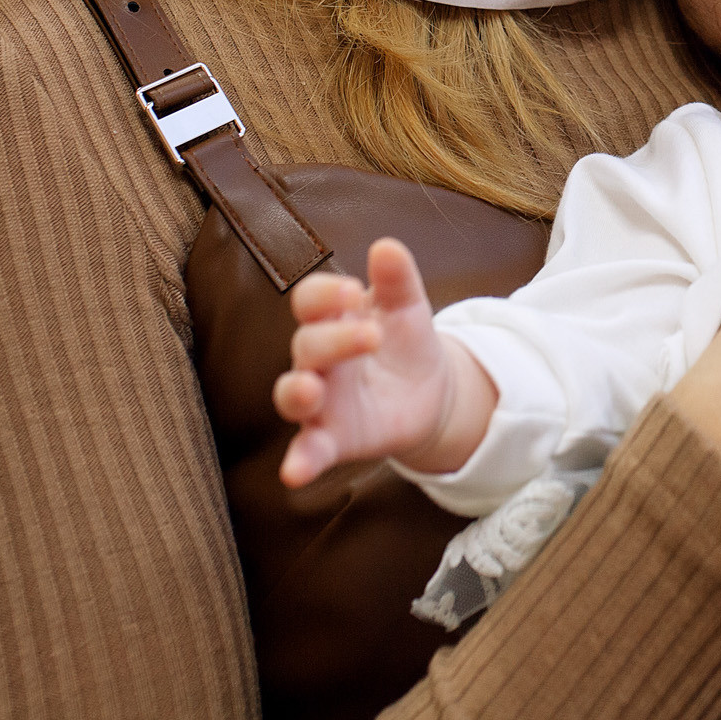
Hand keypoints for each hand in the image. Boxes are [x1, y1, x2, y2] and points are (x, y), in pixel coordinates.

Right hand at [272, 239, 494, 485]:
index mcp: (333, 318)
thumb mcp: (408, 308)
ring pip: (292, 394)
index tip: (353, 290)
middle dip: (333, 339)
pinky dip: (300, 460)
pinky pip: (308, 450)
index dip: (324, 293)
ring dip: (296, 392)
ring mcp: (322, 400)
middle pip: (307, 344)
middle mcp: (318, 359)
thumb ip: (398, 280)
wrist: (428, 390)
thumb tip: (387, 246)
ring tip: (309, 389)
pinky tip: (293, 473)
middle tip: (371, 336)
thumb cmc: (406, 341)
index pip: (310, 300)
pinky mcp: (332, 438)